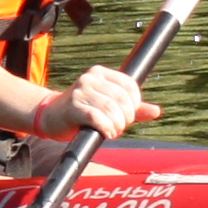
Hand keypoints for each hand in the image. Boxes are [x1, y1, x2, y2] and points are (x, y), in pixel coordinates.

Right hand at [35, 66, 158, 139]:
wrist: (50, 117)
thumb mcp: (108, 106)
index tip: (129, 116)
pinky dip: (106, 127)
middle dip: (126, 117)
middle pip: (121, 98)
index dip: (135, 104)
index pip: (129, 85)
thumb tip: (156, 112)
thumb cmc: (82, 111)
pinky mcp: (73, 107)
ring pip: (110, 108)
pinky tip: (107, 133)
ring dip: (117, 125)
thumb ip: (133, 109)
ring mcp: (80, 91)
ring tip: (113, 131)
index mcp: (100, 73)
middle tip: (120, 127)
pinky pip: (95, 117)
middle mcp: (90, 78)